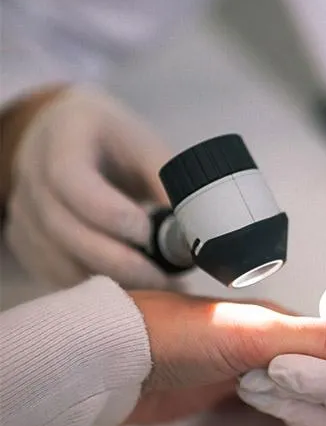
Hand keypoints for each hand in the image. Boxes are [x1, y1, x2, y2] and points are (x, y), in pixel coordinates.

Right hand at [3, 85, 172, 288]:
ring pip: (61, 261)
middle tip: (165, 279)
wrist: (67, 138)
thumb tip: (201, 229)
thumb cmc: (115, 142)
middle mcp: (32, 174)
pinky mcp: (26, 243)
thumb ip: (169, 183)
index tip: (150, 234)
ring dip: (112, 281)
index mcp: (64, 136)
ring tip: (158, 286)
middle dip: (121, 262)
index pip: (70, 179)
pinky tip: (134, 288)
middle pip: (65, 230)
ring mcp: (23, 211)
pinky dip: (98, 289)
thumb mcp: (146, 147)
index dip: (111, 214)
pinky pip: (59, 276)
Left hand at [123, 290, 325, 425]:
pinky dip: (298, 411)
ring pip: (305, 388)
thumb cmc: (180, 334)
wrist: (118, 361)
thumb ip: (323, 342)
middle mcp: (275, 342)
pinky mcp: (234, 394)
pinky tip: (311, 421)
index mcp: (287, 320)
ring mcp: (254, 368)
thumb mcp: (261, 335)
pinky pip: (279, 404)